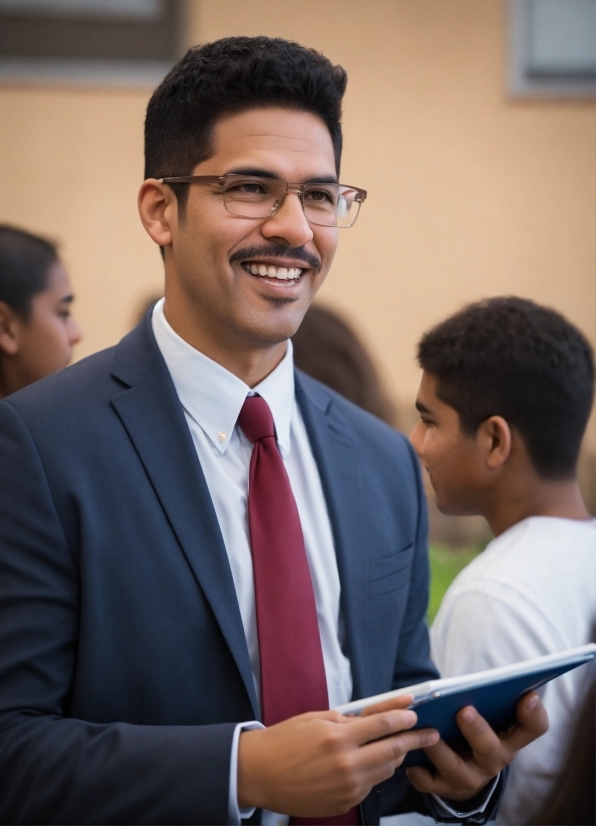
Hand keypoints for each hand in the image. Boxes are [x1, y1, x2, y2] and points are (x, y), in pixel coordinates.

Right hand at [237, 699, 439, 816]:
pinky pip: (370, 785)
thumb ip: (348, 719)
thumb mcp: (316, 719)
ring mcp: (348, 787)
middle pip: (393, 750)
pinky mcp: (345, 803)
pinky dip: (375, 772)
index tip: (415, 711)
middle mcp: (347, 764)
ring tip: (402, 745)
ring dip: (396, 756)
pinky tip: (372, 763)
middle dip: (415, 739)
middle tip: (430, 733)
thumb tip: (376, 717)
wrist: (259, 774)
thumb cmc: (284, 740)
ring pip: (386, 770)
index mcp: (339, 738)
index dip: (402, 716)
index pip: (382, 725)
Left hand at [406, 690, 548, 801]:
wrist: (464, 772)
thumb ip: (490, 699)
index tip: (528, 694)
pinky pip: (429, 783)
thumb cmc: (476, 733)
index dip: (533, 714)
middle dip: (477, 730)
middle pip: (490, 748)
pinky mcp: (444, 787)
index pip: (533, 729)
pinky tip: (410, 759)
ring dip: (440, 749)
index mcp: (509, 739)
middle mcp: (493, 760)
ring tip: (427, 732)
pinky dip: (418, 772)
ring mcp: (468, 777)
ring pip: (454, 766)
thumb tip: (479, 679)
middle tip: (464, 710)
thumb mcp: (491, 718)